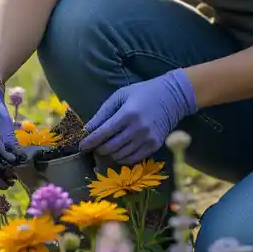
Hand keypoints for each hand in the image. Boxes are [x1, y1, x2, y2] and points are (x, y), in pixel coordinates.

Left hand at [78, 70, 196, 164]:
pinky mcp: (154, 146)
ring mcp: (147, 139)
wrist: (171, 97)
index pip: (103, 133)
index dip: (89, 141)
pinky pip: (133, 159)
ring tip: (106, 147)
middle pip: (110, 147)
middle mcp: (138, 129)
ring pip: (120, 155)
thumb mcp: (120, 96)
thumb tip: (87, 129)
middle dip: (98, 149)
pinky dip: (122, 158)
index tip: (81, 146)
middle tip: (94, 146)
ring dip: (109, 154)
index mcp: (127, 114)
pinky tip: (119, 151)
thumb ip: (103, 113)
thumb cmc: (142, 93)